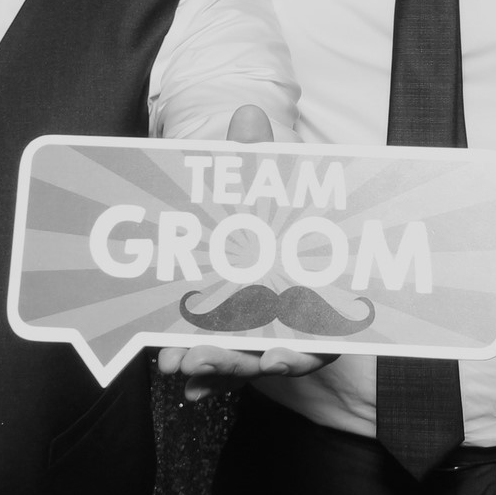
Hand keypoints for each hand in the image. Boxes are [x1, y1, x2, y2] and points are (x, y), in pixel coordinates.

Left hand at [156, 104, 334, 401]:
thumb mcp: (266, 186)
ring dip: (214, 368)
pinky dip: (204, 377)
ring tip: (178, 365)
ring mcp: (266, 340)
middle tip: (201, 359)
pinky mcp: (237, 347)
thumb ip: (257, 158)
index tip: (277, 358)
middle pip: (275, 358)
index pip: (315, 332)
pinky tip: (182, 383)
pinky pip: (223, 369)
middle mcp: (298, 325)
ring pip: (243, 364)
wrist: (258, 229)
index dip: (297, 350)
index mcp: (318, 293)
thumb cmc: (272, 211)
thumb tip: (247, 111)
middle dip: (238, 362)